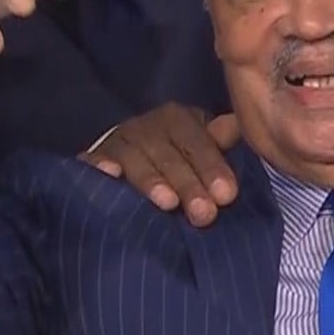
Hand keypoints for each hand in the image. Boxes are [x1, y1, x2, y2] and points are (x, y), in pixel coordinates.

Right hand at [85, 104, 241, 226]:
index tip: (227, 195)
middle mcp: (147, 127)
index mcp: (179, 120)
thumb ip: (219, 144)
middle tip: (204, 214)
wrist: (133, 158)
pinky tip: (110, 175)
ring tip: (168, 204)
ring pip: (135, 158)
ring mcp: (119, 142)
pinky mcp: (95, 157)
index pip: (197, 142)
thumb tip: (239, 125)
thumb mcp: (202, 149)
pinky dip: (99, 167)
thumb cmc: (179, 160)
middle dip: (188, 183)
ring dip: (151, 180)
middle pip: (168, 154)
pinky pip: (94, 161)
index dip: (212, 167)